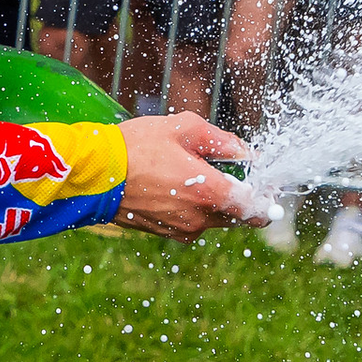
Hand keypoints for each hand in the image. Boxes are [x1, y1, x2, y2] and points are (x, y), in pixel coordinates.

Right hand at [112, 113, 262, 239]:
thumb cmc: (137, 146)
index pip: (254, 208)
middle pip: (237, 215)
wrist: (93, 175)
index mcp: (210, 193)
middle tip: (233, 172)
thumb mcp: (183, 128)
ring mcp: (181, 229)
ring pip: (213, 219)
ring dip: (214, 201)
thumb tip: (246, 151)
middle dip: (241, 196)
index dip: (267, 198)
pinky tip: (176, 185)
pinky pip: (191, 223)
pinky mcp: (164, 233)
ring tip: (196, 173)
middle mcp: (199, 218)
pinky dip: (193, 208)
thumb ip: (222, 140)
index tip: (268, 185)